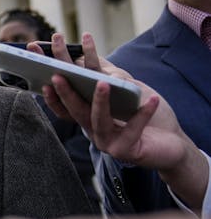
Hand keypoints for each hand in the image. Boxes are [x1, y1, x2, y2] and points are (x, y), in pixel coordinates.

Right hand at [28, 33, 207, 208]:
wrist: (175, 144)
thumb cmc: (151, 116)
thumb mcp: (130, 89)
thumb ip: (113, 77)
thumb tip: (96, 67)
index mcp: (89, 115)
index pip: (65, 101)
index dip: (51, 88)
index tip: (43, 71)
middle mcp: (92, 130)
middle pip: (74, 108)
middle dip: (64, 90)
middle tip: (56, 73)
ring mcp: (107, 142)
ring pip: (97, 120)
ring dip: (99, 101)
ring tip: (103, 82)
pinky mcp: (126, 151)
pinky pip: (131, 130)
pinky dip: (141, 114)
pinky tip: (150, 99)